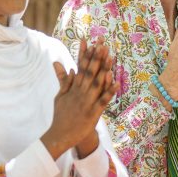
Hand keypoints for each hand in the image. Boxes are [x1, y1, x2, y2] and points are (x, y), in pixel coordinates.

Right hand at [41, 39, 117, 159]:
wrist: (60, 136)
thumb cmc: (61, 116)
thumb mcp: (60, 96)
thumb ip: (63, 80)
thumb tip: (62, 65)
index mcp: (73, 88)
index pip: (79, 67)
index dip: (84, 54)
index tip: (89, 40)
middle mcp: (80, 92)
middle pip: (89, 71)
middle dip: (96, 56)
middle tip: (103, 42)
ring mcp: (86, 102)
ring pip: (97, 83)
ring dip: (104, 69)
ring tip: (110, 56)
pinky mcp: (93, 113)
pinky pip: (103, 100)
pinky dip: (110, 91)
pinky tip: (117, 82)